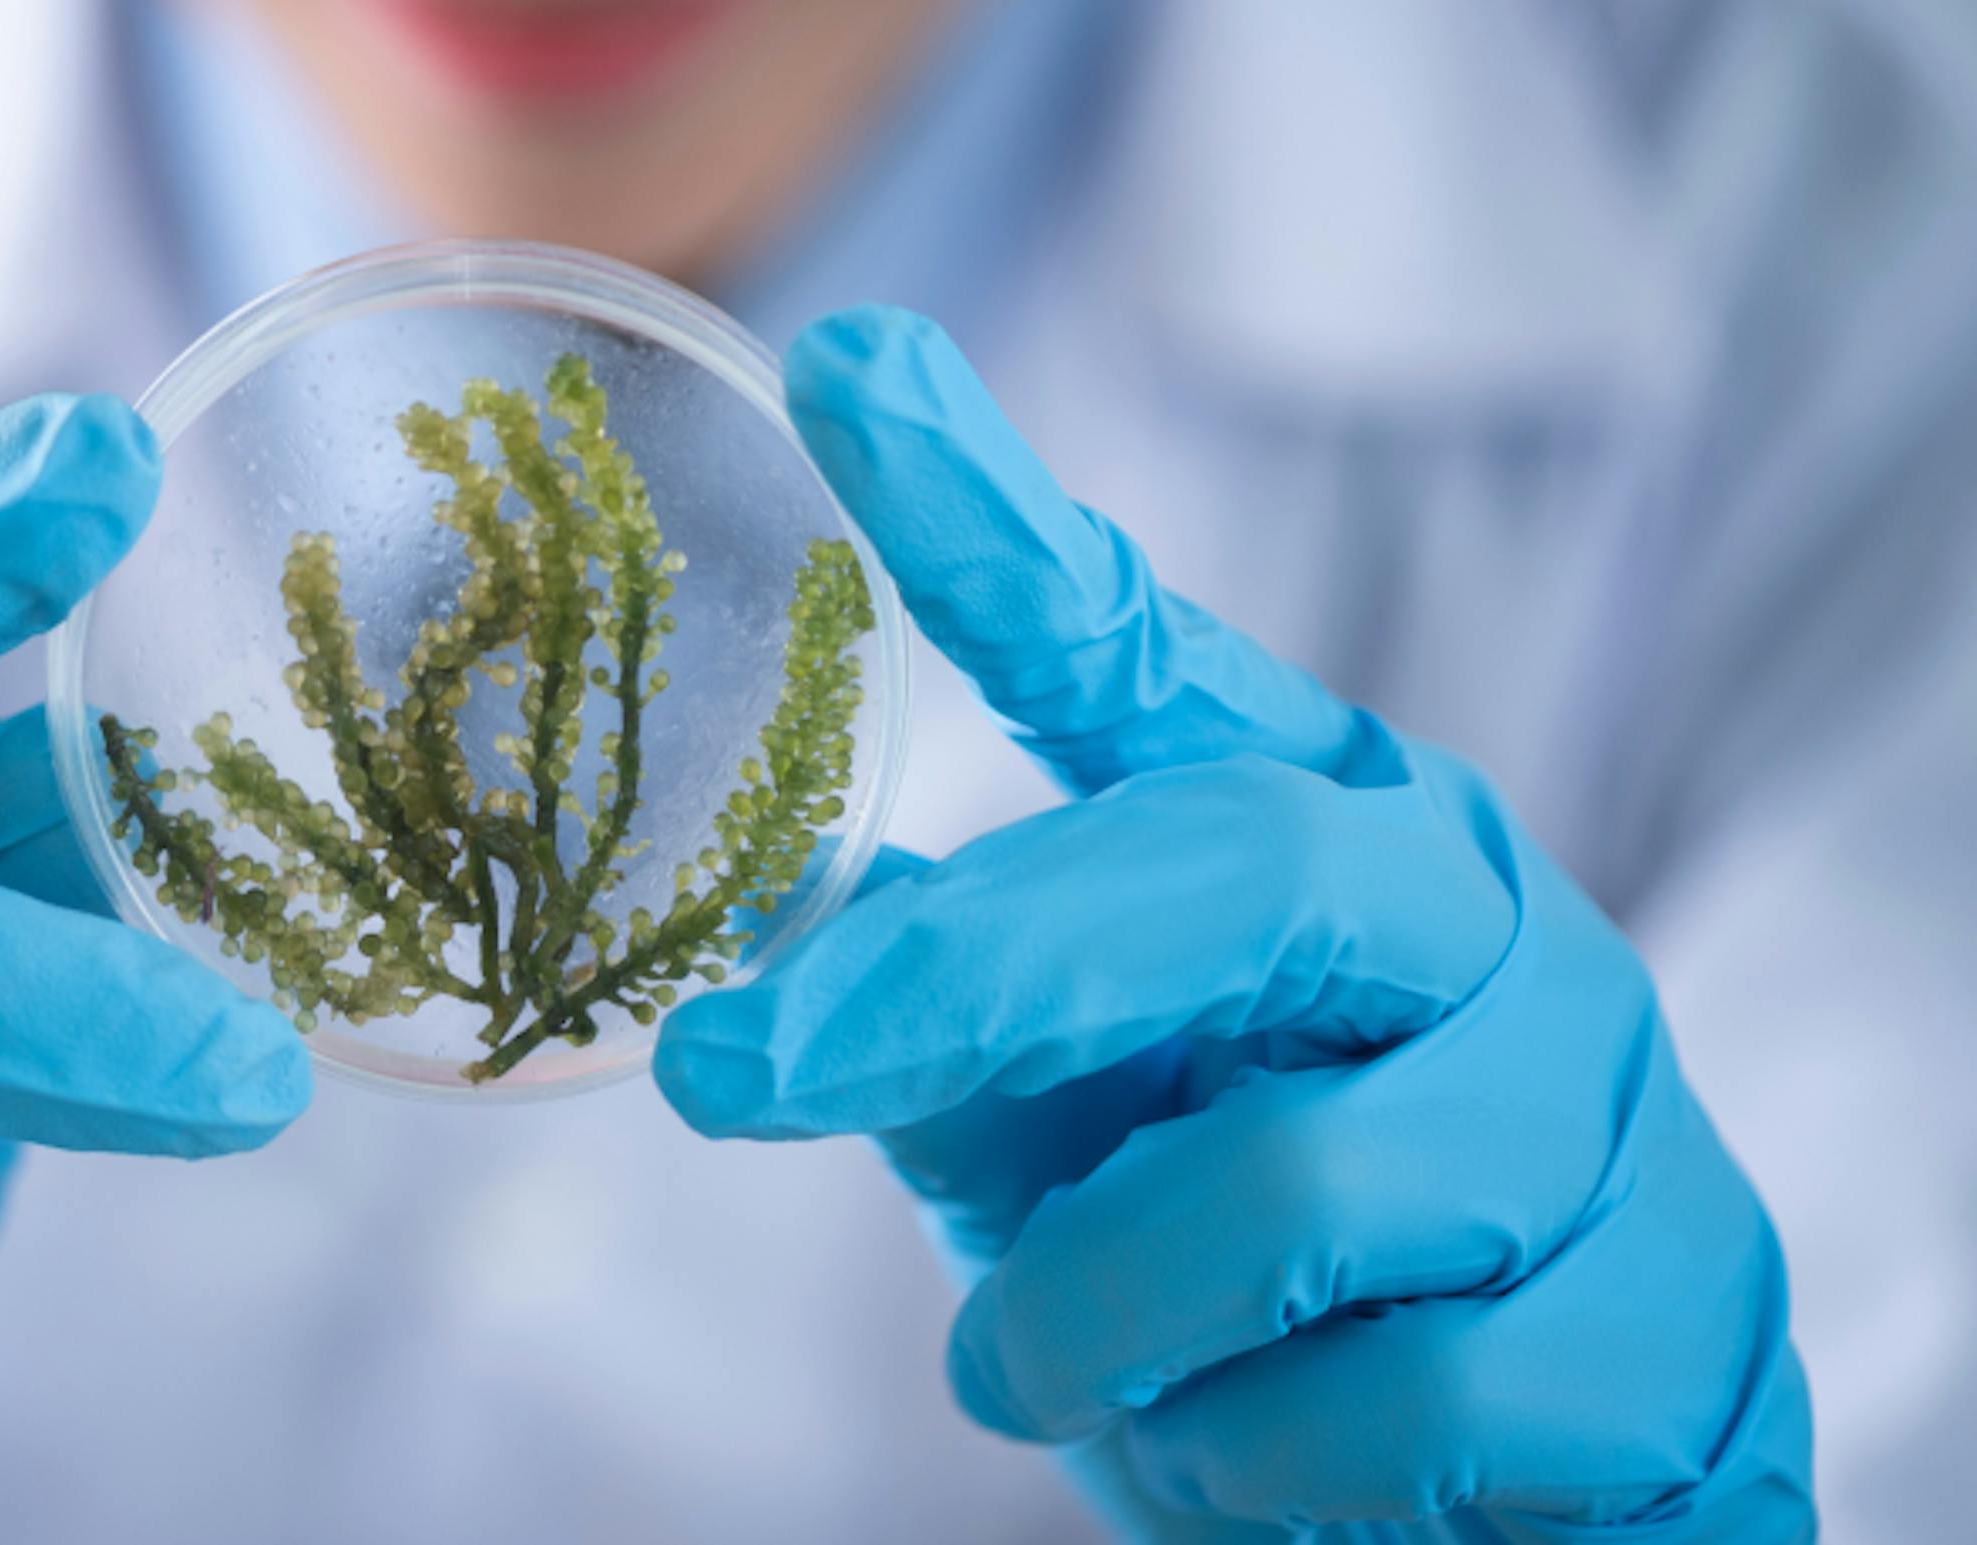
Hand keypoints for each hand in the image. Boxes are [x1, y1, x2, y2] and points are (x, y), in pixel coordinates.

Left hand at [656, 309, 1813, 1539]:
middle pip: (1222, 872)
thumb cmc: (1269, 1297)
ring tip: (1038, 1371)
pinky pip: (1388, 1404)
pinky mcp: (1668, 1330)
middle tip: (730, 1078)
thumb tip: (803, 933)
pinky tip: (1246, 1459)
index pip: (1140, 656)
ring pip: (1285, 1192)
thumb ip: (975, 1046)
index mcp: (1313, 836)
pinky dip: (1242, 1460)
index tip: (846, 371)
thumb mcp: (1086, 1147)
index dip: (990, 523)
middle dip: (959, 983)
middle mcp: (1467, 922)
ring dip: (1094, 1318)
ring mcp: (1596, 1115)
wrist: (1539, 1513)